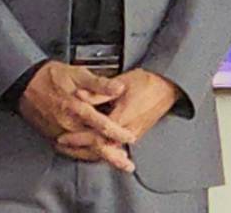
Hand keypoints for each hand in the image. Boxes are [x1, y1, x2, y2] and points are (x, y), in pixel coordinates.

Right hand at [17, 61, 135, 171]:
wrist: (24, 83)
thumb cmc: (49, 77)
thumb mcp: (76, 73)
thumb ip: (99, 83)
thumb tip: (118, 88)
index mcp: (75, 108)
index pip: (102, 124)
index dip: (118, 132)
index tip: (130, 136)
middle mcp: (68, 124)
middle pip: (94, 144)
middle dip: (113, 155)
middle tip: (127, 163)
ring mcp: (59, 133)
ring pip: (84, 150)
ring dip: (101, 158)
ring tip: (116, 162)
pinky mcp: (53, 137)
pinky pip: (71, 151)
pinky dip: (85, 156)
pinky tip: (93, 156)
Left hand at [55, 68, 181, 166]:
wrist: (167, 86)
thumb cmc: (146, 82)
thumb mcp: (120, 83)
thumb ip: (98, 92)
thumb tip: (79, 95)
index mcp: (123, 119)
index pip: (97, 135)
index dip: (78, 137)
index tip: (64, 138)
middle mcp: (129, 131)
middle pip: (101, 145)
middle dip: (81, 147)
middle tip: (64, 145)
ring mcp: (133, 134)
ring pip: (108, 147)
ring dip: (90, 147)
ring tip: (72, 146)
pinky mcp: (136, 133)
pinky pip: (116, 144)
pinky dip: (102, 145)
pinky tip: (92, 143)